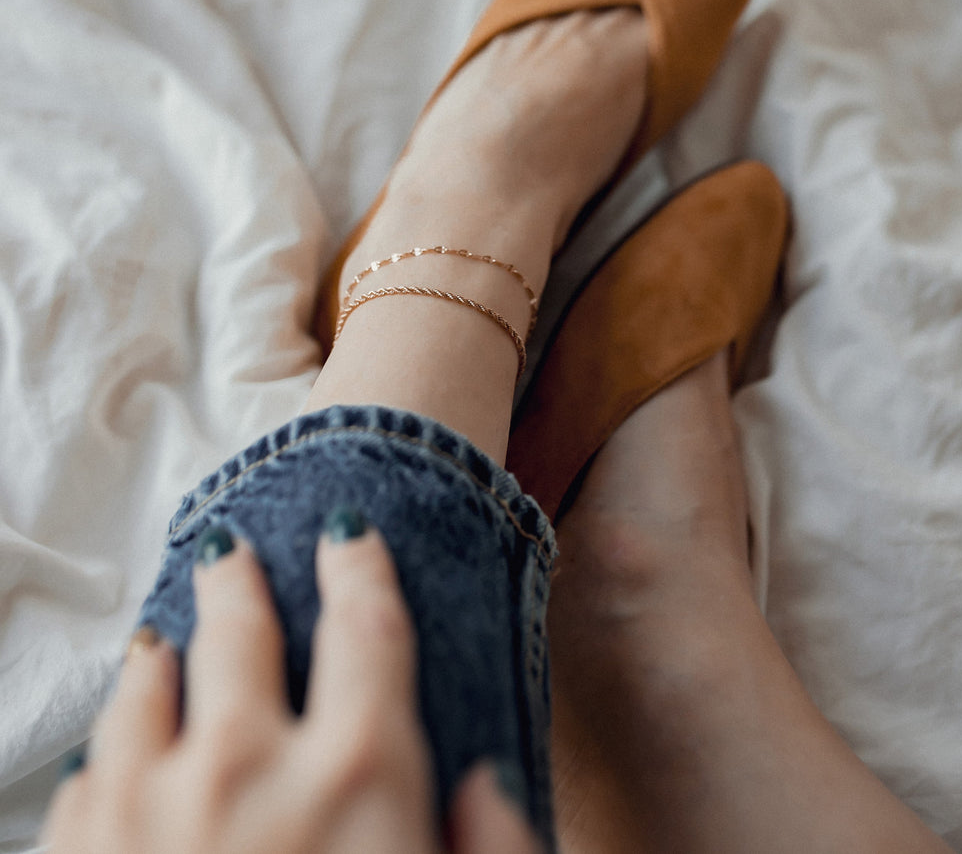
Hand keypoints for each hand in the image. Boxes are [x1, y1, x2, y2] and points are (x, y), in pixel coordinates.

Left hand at [44, 521, 538, 853]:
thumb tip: (485, 780)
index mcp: (355, 778)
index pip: (368, 626)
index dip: (362, 567)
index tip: (351, 536)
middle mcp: (247, 768)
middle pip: (244, 630)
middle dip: (243, 580)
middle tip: (235, 552)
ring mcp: (146, 812)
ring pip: (149, 684)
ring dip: (164, 650)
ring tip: (169, 633)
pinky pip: (89, 773)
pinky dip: (110, 747)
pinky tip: (118, 749)